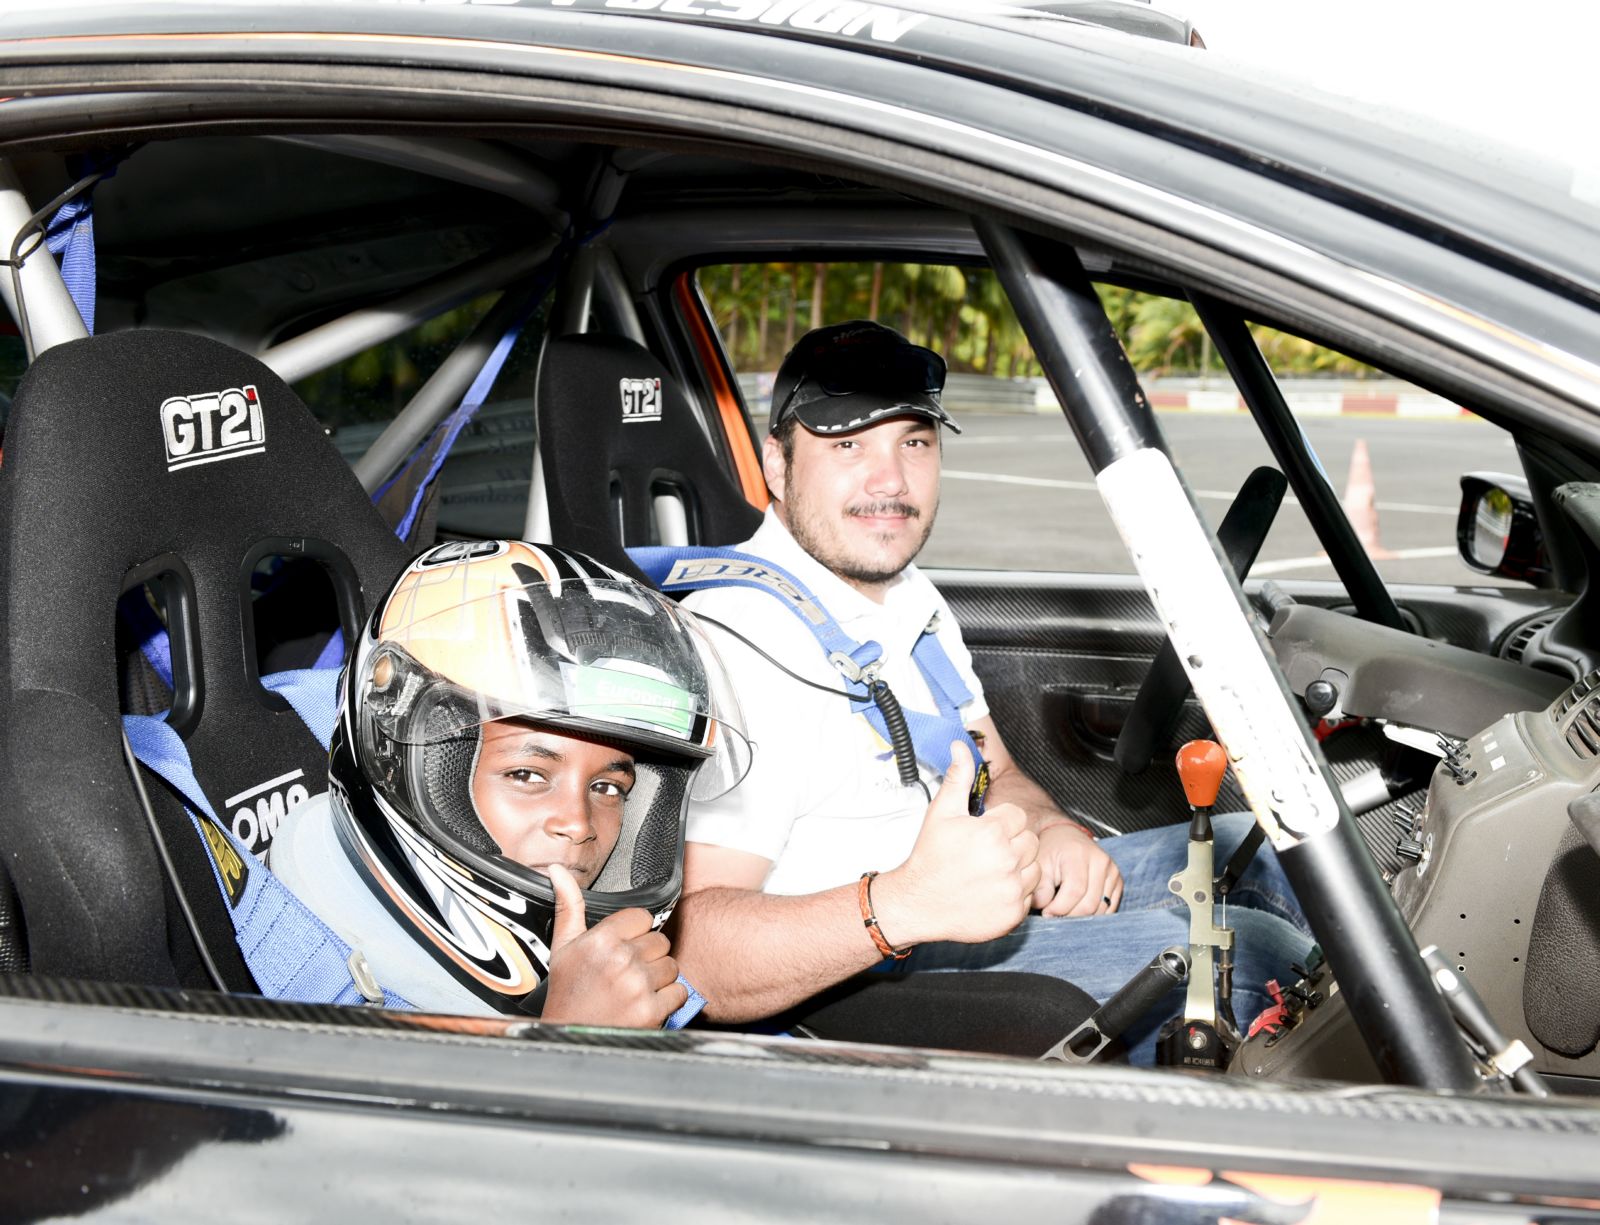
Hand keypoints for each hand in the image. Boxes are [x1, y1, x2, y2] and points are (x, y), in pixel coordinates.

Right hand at [539, 863, 688, 1027]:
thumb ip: (568, 905)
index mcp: (600, 939)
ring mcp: (637, 986)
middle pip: (660, 941)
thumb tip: (557, 871)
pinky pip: (679, 992)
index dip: (635, 932)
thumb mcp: (562, 947)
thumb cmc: (566, 994)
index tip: (623, 946)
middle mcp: (620, 959)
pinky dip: (668, 1000)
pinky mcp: (651, 1011)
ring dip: (659, 978)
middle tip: (627, 971)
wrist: (569, 1039)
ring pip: (671, 966)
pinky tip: (644, 1004)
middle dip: (648, 956)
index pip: (643, 917)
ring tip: (634, 988)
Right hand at [874, 740, 1040, 947]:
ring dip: (1018, 867)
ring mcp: (1012, 888)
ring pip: (1034, 867)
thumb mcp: (941, 813)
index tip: (983, 832)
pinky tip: (992, 890)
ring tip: (990, 871)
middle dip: (1012, 843)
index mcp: (992, 832)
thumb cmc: (930, 857)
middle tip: (986, 852)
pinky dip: (1015, 892)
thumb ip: (958, 777)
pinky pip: (1029, 895)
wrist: (918, 903)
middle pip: (1029, 841)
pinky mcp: (1014, 912)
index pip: (1017, 816)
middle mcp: (1007, 860)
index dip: (1000, 822)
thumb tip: (961, 747)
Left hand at [1032, 822, 1122, 916]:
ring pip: (1100, 910)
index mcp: (1079, 854)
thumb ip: (1040, 888)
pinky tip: (1078, 908)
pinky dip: (1093, 915)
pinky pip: (1109, 908)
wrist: (1066, 838)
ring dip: (1080, 917)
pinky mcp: (1118, 881)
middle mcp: (1101, 861)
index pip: (1075, 891)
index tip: (1046, 912)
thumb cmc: (1051, 851)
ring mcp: (1113, 871)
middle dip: (1069, 916)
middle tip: (1054, 915)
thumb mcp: (1039, 865)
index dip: (1059, 908)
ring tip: (1064, 910)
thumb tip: (1047, 911)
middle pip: (1089, 904)